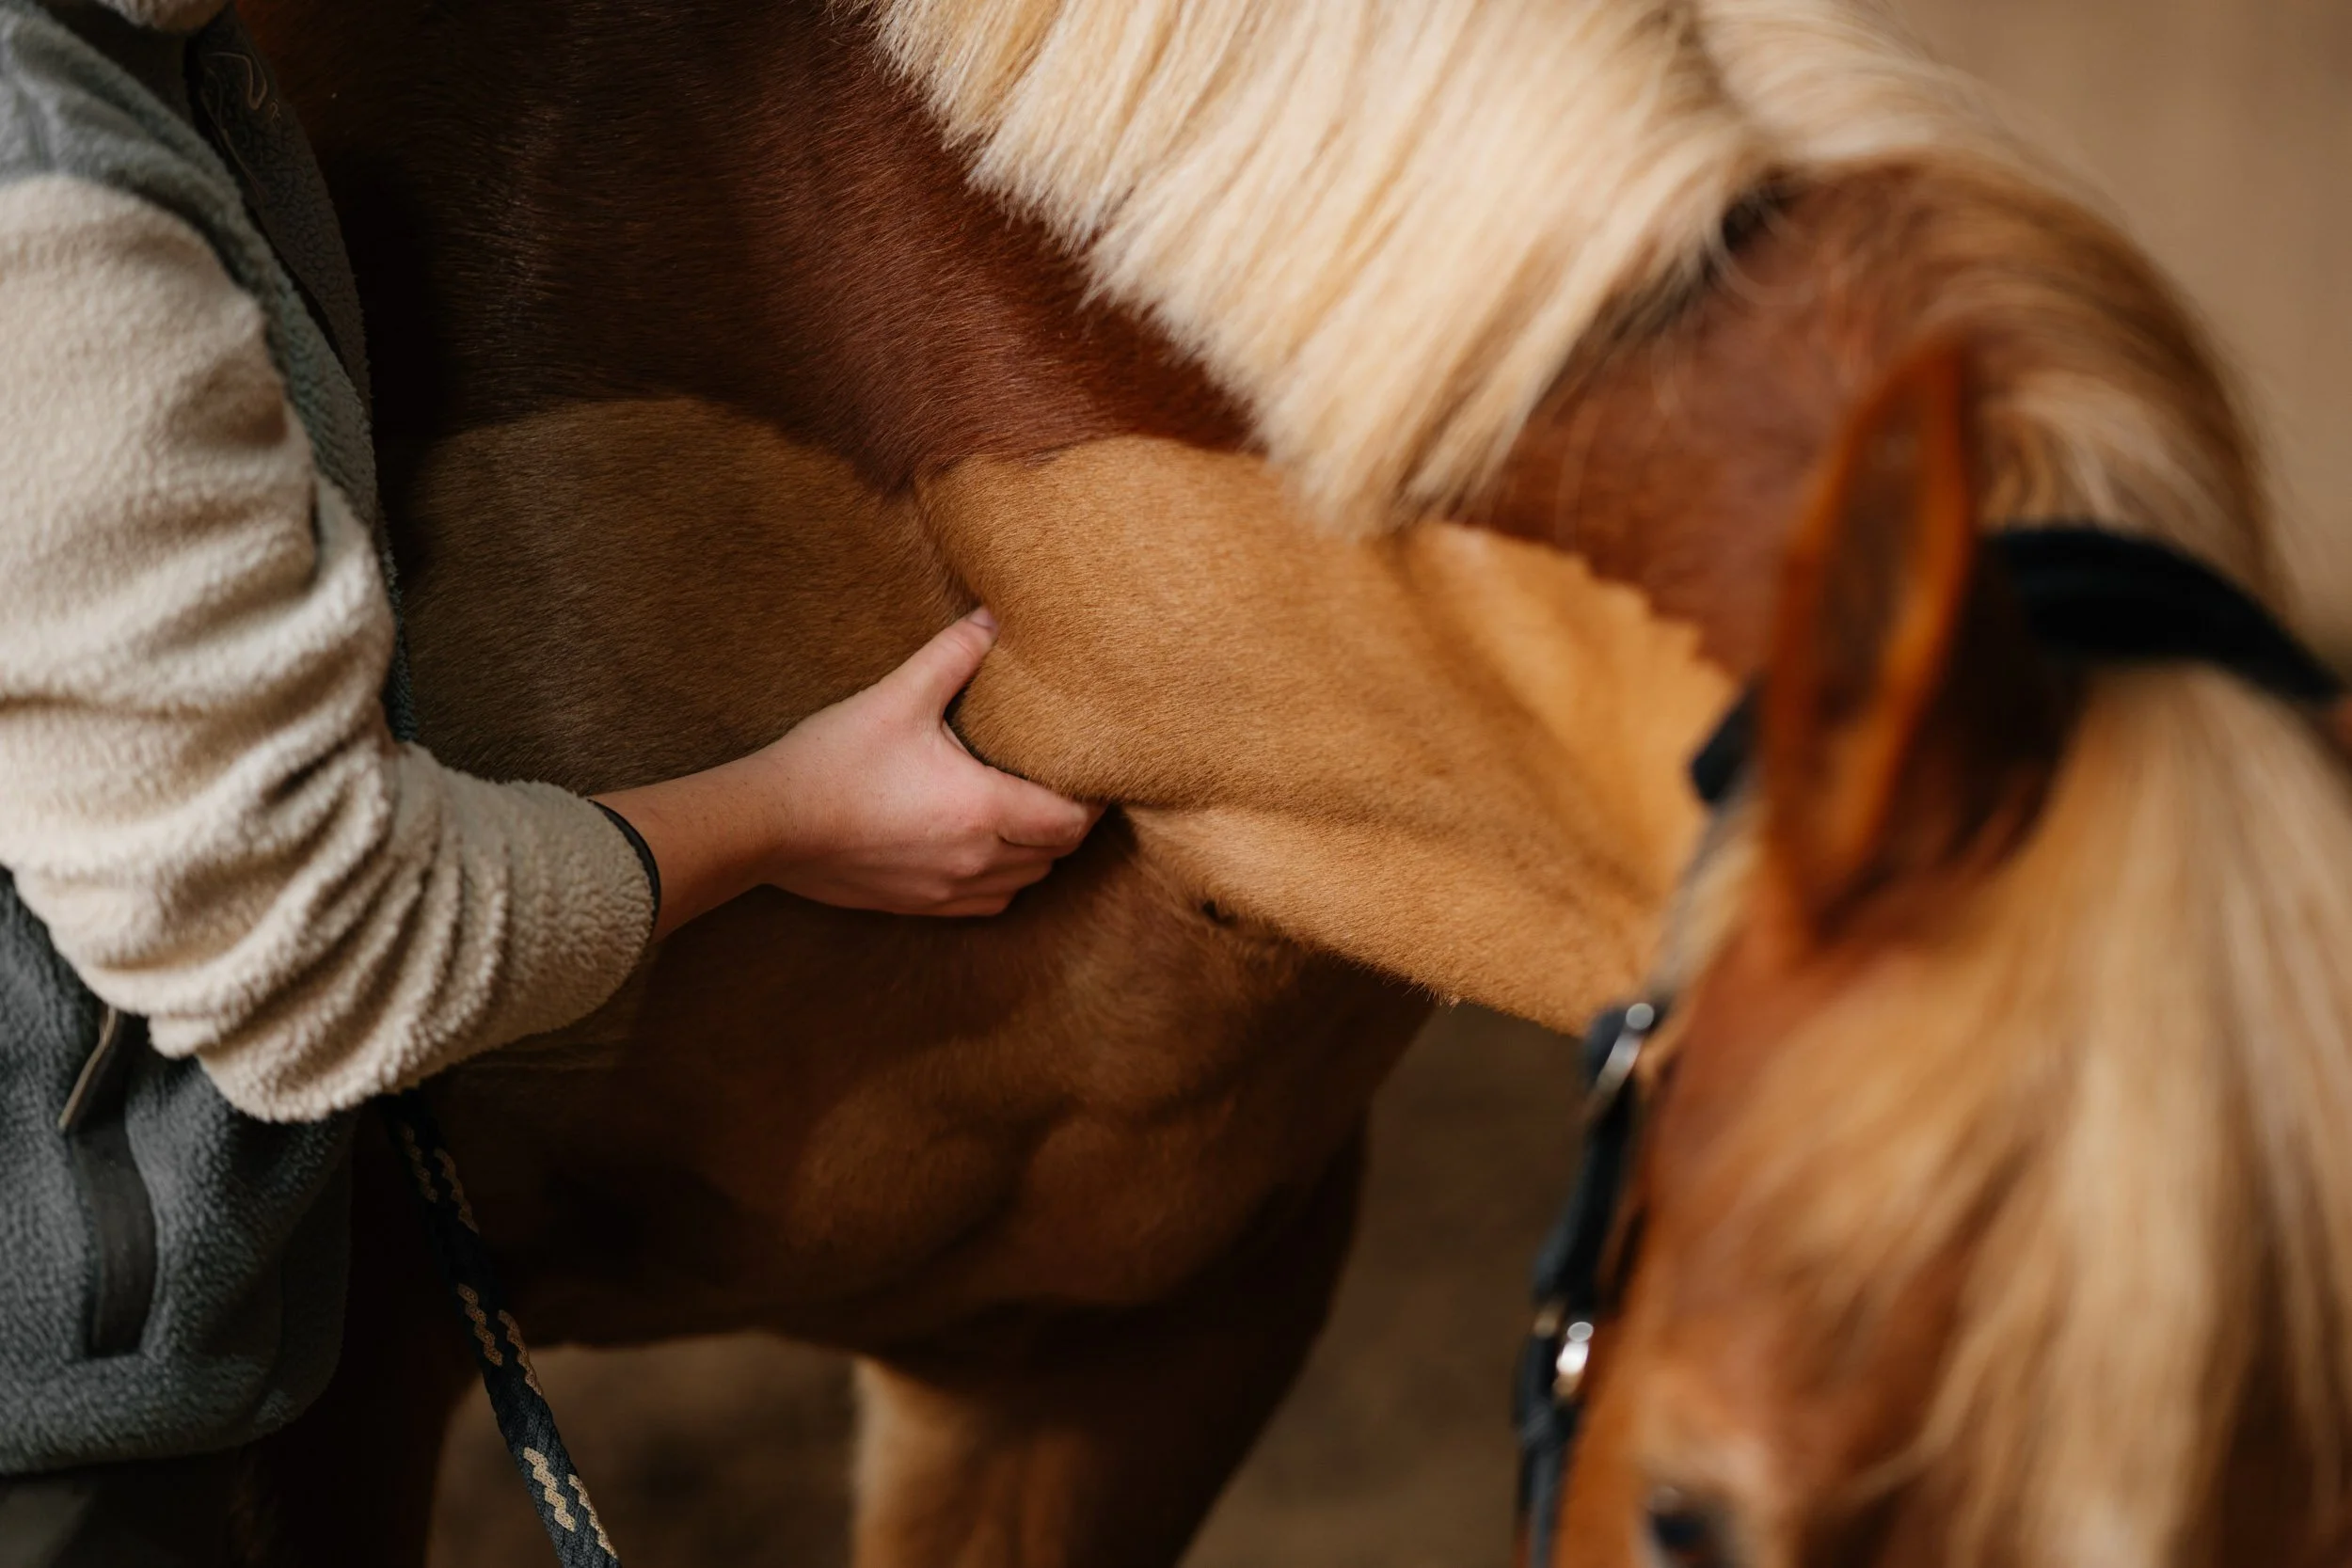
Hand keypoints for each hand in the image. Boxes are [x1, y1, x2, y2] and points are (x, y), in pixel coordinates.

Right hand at [752, 609, 1100, 914]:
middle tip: (1064, 783)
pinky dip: (1001, 879)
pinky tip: (984, 847)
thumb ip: (954, 656)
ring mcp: (947, 889)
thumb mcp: (897, 697)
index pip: (1072, 821)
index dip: (1092, 801)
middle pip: (1056, 853)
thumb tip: (993, 616)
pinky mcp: (919, 905)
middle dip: (1069, 822)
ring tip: (1028, 811)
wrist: (768, 823)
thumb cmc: (834, 760)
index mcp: (982, 809)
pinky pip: (987, 903)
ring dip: (1037, 852)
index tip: (1090, 772)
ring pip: (1025, 881)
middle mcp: (975, 859)